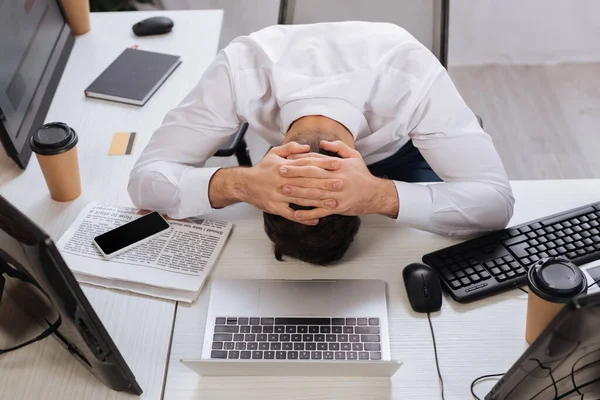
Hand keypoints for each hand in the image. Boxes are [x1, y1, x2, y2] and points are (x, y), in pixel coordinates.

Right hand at [242, 142, 341, 224]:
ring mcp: (279, 195)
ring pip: (302, 199)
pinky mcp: (275, 207)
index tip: (337, 164)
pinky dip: (304, 218)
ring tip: (333, 203)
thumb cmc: (261, 169)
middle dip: (325, 183)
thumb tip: (307, 147)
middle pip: (307, 182)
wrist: (243, 184)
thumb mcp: (274, 153)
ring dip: (319, 201)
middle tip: (341, 184)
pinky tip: (316, 219)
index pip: (307, 164)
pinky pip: (292, 215)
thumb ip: (291, 148)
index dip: (323, 164)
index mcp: (284, 167)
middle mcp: (282, 180)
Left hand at [282, 141, 398, 220]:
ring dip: (297, 193)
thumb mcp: (354, 156)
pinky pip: (320, 211)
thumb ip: (338, 147)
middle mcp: (337, 179)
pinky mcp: (338, 208)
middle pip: (312, 176)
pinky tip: (296, 214)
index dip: (300, 160)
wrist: (375, 194)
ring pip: (313, 194)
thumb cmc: (362, 174)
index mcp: (339, 166)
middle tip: (279, 172)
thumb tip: (321, 143)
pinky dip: (307, 214)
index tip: (287, 159)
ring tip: (283, 190)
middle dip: (294, 174)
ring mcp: (337, 195)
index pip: (316, 161)